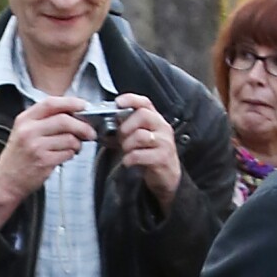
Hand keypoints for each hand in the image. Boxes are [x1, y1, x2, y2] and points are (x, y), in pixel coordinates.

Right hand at [0, 96, 95, 227]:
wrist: (6, 181)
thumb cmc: (18, 155)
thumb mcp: (24, 130)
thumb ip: (44, 119)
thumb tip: (73, 113)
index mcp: (25, 119)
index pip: (50, 103)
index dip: (71, 102)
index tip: (84, 106)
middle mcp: (29, 131)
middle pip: (64, 120)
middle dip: (82, 126)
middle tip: (89, 132)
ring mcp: (36, 147)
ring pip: (69, 138)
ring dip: (77, 143)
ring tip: (74, 147)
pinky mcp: (44, 162)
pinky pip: (68, 153)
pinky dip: (71, 154)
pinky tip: (65, 155)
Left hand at [115, 93, 181, 213]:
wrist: (167, 176)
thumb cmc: (150, 154)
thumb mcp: (140, 137)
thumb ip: (128, 127)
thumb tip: (109, 121)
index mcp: (155, 119)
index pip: (145, 102)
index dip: (131, 99)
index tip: (118, 102)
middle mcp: (162, 127)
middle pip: (143, 115)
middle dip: (126, 126)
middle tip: (120, 137)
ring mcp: (164, 142)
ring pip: (140, 135)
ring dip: (127, 144)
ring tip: (126, 151)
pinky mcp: (162, 158)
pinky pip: (139, 154)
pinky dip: (129, 158)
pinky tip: (129, 161)